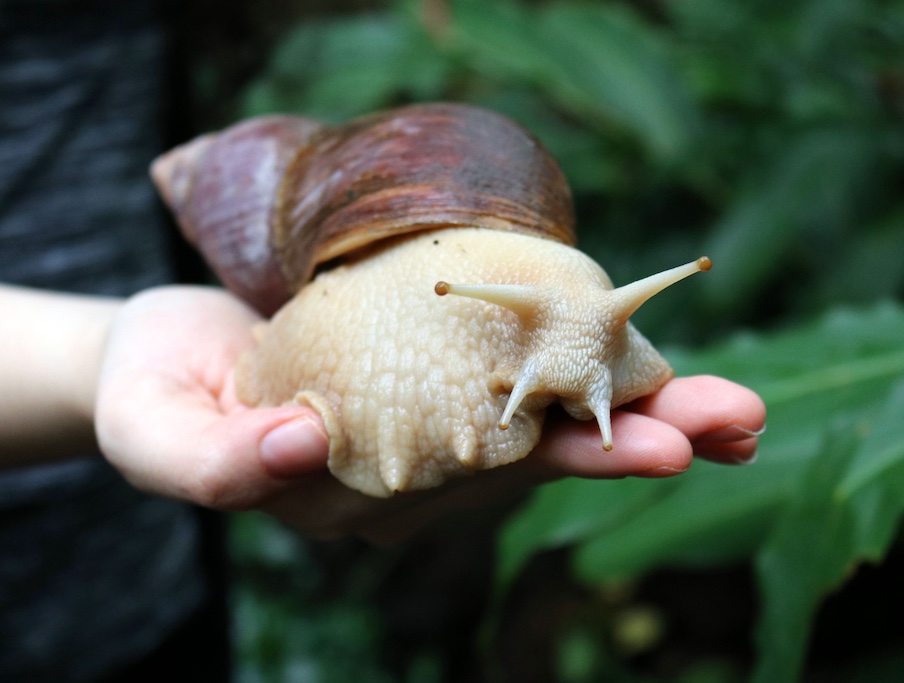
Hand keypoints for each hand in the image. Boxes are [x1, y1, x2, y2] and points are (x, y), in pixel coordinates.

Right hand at [95, 286, 763, 540]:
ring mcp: (438, 422)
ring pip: (556, 413)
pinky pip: (530, 368)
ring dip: (647, 401)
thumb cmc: (157, 392)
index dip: (572, 457)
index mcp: (371, 492)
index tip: (655, 449)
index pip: (490, 479)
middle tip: (736, 422)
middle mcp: (421, 468)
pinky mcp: (443, 368)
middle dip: (645, 433)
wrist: (168, 354)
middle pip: (546, 451)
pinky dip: (597, 359)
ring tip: (736, 407)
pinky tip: (656, 350)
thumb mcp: (157, 430)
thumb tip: (302, 446)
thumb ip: (216, 465)